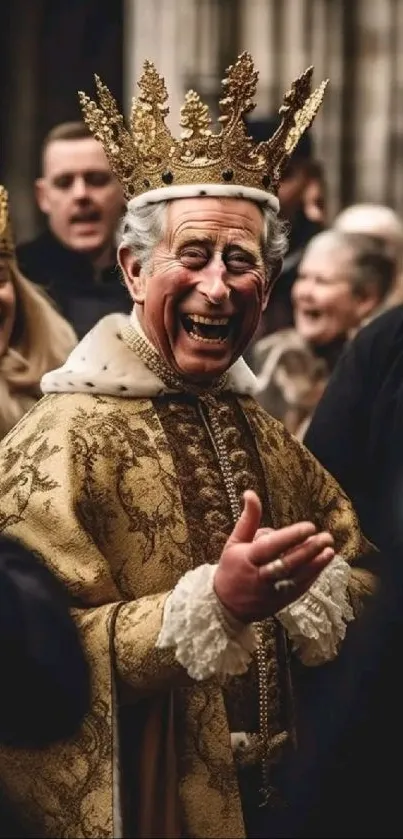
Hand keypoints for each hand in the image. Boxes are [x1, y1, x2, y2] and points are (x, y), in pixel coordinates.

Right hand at [213, 490, 334, 622]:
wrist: (225, 606)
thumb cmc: (231, 568)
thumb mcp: (234, 542)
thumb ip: (248, 519)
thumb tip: (250, 493)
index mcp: (248, 559)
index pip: (271, 546)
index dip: (291, 537)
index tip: (309, 526)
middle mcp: (260, 576)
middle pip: (288, 563)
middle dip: (309, 550)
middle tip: (326, 537)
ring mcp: (272, 591)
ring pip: (297, 577)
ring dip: (315, 564)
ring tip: (329, 550)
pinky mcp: (281, 601)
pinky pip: (299, 588)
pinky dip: (312, 576)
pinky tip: (323, 563)